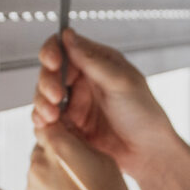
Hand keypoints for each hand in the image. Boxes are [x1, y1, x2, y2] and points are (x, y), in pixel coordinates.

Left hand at [26, 120, 136, 189]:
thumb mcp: (106, 163)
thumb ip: (84, 145)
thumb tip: (74, 140)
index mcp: (58, 147)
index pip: (50, 123)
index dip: (62, 128)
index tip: (73, 136)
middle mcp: (39, 164)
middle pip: (44, 147)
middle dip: (59, 153)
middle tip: (81, 166)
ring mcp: (32, 187)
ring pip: (41, 170)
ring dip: (55, 174)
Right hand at [32, 31, 183, 175]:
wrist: (148, 153)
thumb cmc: (145, 115)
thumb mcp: (121, 82)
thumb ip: (92, 60)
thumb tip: (68, 35)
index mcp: (98, 63)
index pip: (64, 47)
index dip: (53, 52)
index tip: (52, 63)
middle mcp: (84, 81)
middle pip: (50, 72)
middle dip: (47, 82)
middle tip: (54, 96)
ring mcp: (75, 104)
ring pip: (44, 95)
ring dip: (41, 102)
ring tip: (51, 115)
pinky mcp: (70, 125)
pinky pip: (47, 119)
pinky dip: (42, 120)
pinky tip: (47, 125)